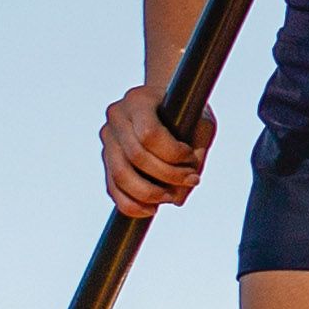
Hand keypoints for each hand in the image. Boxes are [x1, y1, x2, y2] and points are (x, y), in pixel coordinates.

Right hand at [103, 89, 211, 214]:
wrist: (165, 102)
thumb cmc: (188, 111)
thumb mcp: (202, 125)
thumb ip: (197, 157)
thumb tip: (177, 199)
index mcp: (138, 100)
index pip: (150, 135)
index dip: (174, 154)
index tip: (191, 158)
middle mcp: (117, 116)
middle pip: (136, 157)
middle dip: (167, 176)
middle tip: (189, 181)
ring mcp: (108, 137)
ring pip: (120, 175)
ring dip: (148, 194)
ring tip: (171, 197)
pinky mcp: (106, 158)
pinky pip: (112, 187)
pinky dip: (131, 204)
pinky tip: (152, 208)